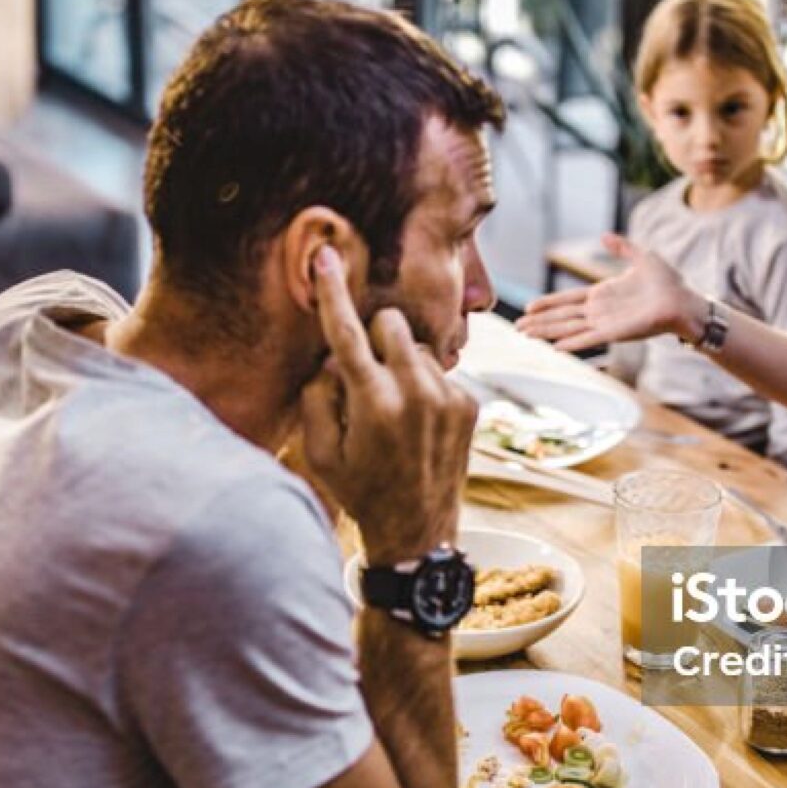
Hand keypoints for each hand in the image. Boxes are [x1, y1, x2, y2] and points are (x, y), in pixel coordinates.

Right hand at [300, 247, 476, 562]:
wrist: (417, 532)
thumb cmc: (359, 491)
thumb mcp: (320, 451)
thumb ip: (317, 395)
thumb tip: (332, 357)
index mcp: (372, 403)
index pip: (346, 333)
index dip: (332, 293)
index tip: (326, 255)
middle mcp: (415, 393)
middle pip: (390, 323)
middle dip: (374, 336)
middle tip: (365, 374)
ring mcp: (447, 397)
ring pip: (418, 345)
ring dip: (400, 362)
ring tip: (394, 408)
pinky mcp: (468, 404)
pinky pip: (440, 369)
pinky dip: (424, 383)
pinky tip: (418, 422)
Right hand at [515, 234, 701, 351]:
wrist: (685, 301)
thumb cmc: (668, 282)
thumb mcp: (642, 257)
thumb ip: (621, 248)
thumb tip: (604, 236)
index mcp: (603, 294)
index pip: (568, 300)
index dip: (548, 303)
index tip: (528, 306)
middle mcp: (600, 311)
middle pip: (562, 317)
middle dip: (539, 321)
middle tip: (517, 327)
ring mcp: (606, 323)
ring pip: (569, 328)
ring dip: (547, 332)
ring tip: (526, 335)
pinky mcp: (616, 333)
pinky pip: (589, 339)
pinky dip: (572, 344)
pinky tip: (555, 348)